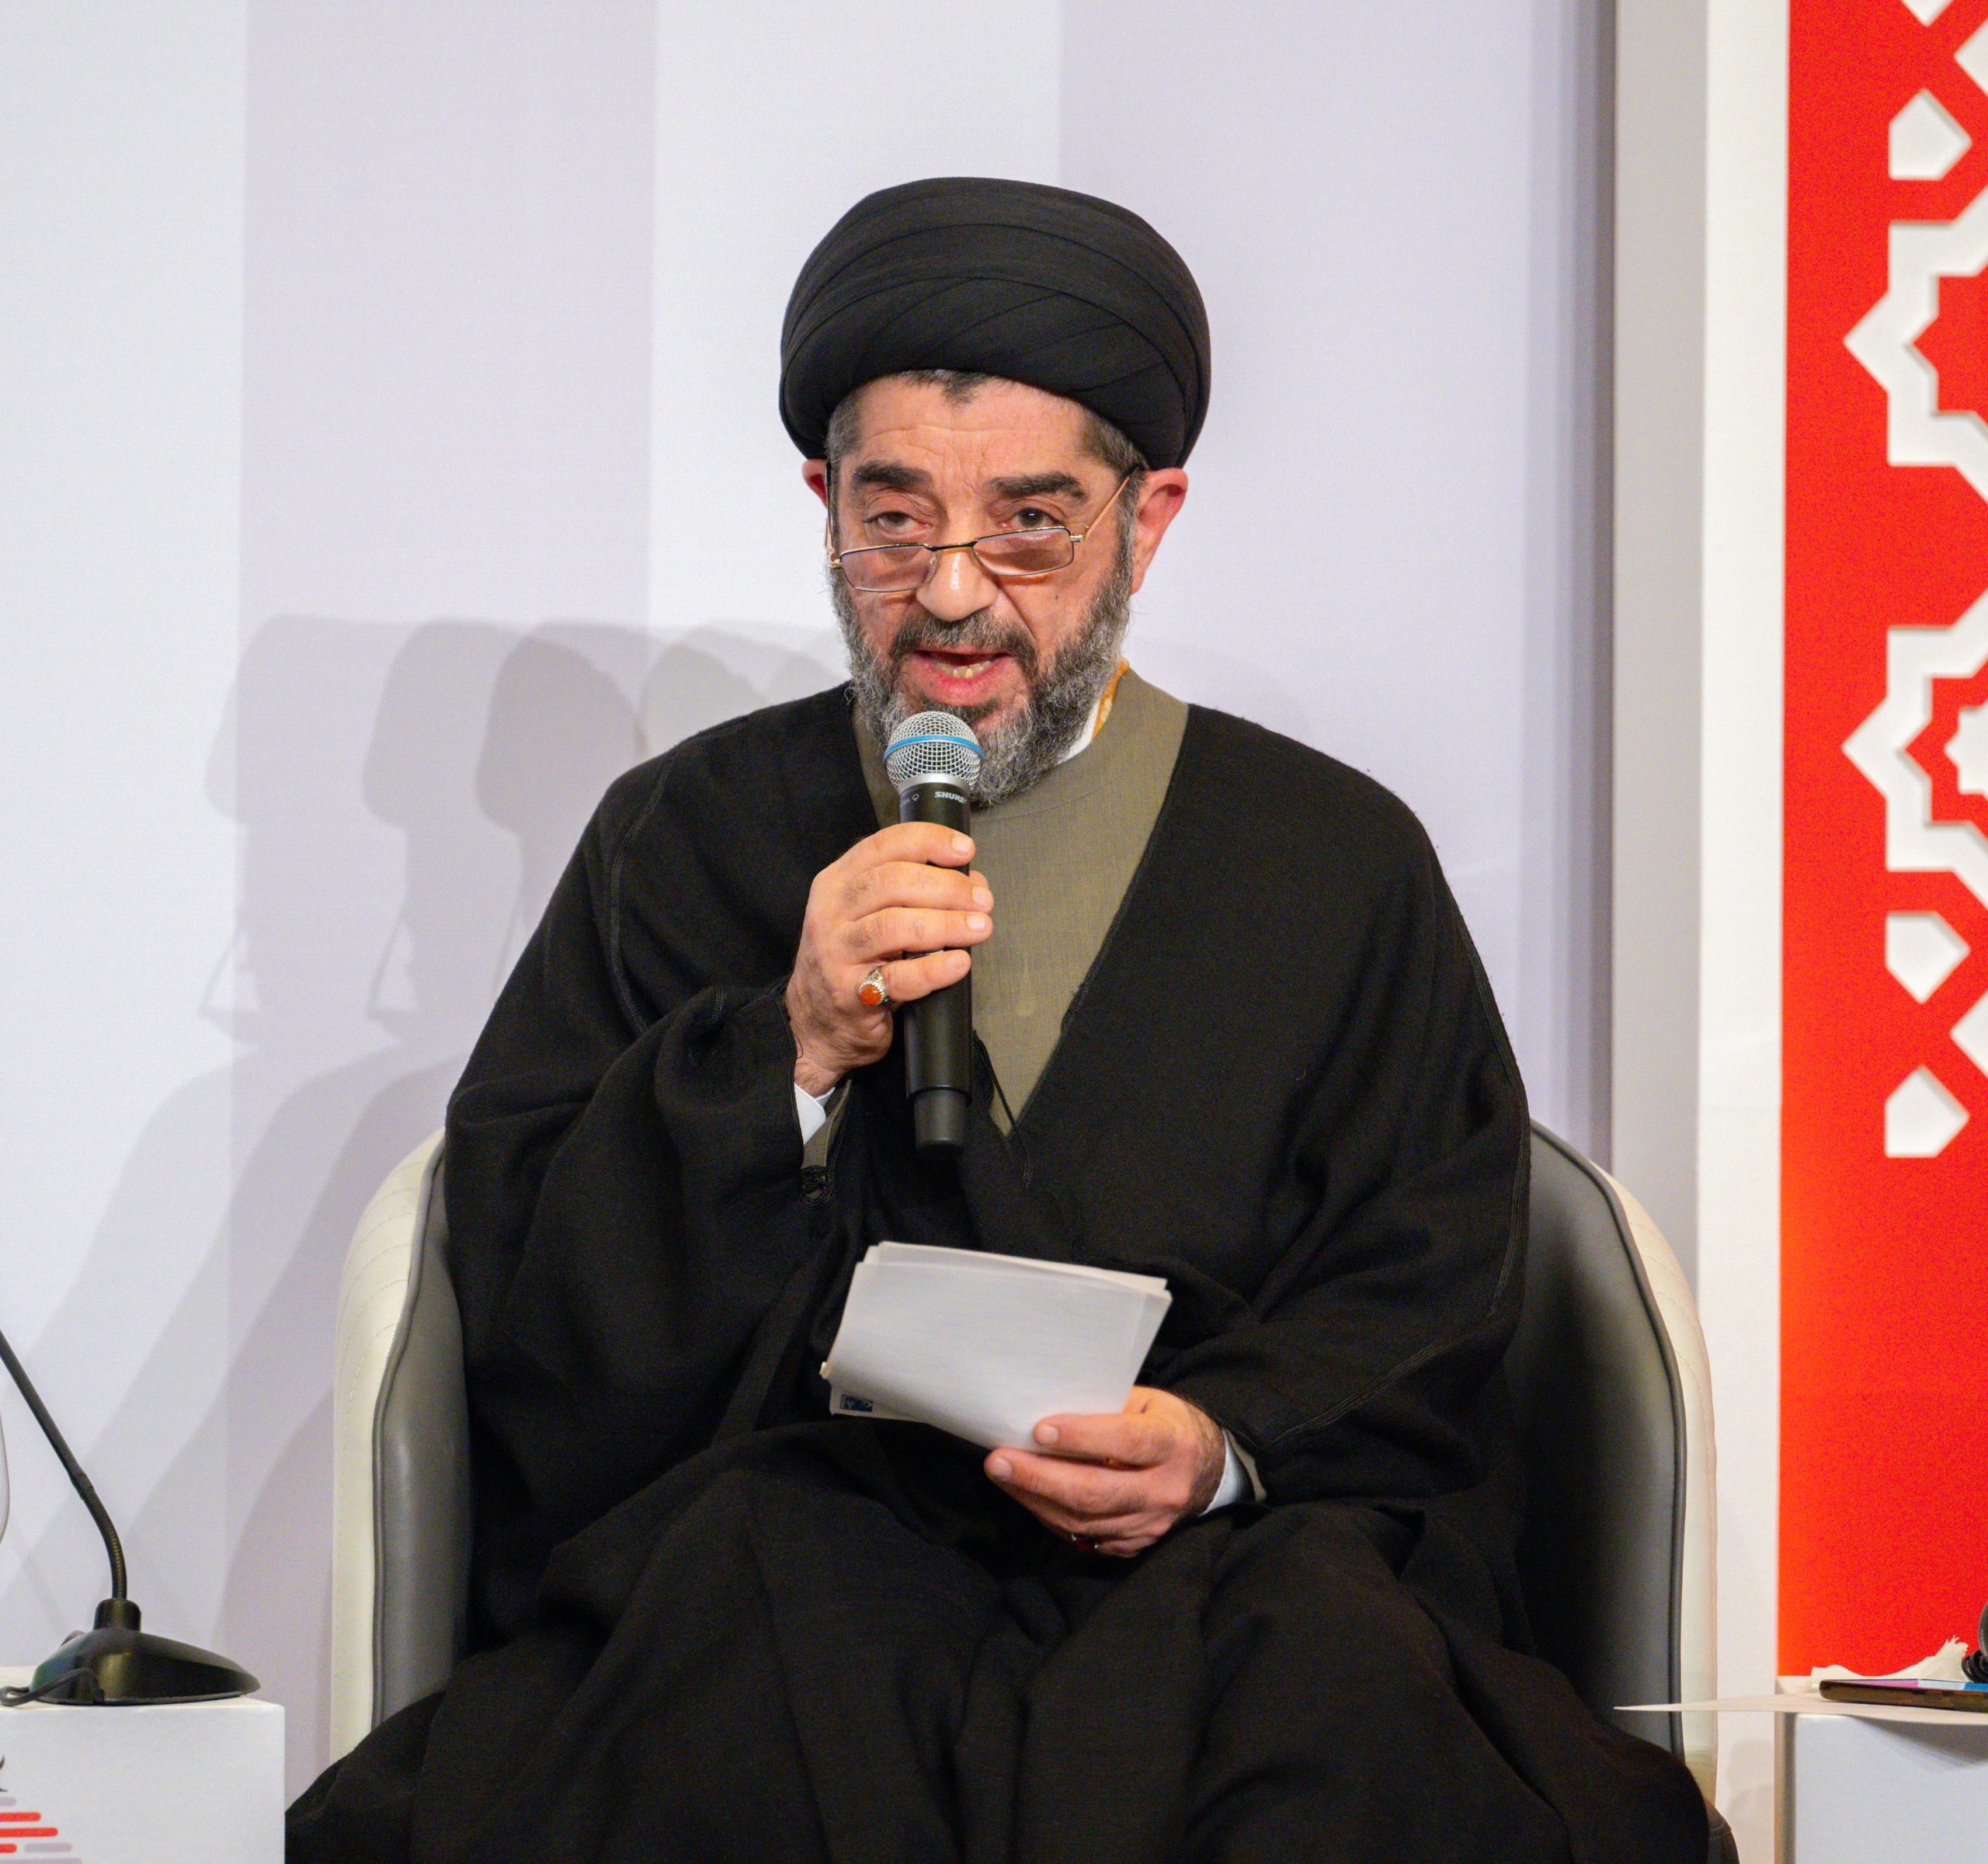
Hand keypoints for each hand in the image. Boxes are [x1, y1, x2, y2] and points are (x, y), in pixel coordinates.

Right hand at [785, 822, 993, 1095]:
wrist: (816, 1024)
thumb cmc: (852, 963)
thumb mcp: (867, 916)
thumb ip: (912, 894)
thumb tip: (972, 884)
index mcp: (837, 883)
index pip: (883, 846)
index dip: (929, 841)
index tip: (965, 850)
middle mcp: (832, 913)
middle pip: (891, 882)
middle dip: (945, 886)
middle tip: (981, 900)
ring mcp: (836, 953)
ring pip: (893, 926)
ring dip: (945, 924)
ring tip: (978, 928)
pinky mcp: (848, 993)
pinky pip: (897, 978)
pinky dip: (933, 969)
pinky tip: (958, 963)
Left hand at [983, 1387, 1226, 1557]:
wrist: (1206, 1470)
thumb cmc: (1165, 1424)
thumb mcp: (1146, 1402)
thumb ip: (1104, 1407)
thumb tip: (1045, 1406)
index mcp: (1172, 1444)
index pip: (1126, 1442)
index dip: (1081, 1437)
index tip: (1039, 1430)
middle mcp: (1164, 1489)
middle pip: (1096, 1491)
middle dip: (1040, 1477)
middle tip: (999, 1461)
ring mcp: (1150, 1523)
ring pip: (1084, 1519)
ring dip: (1036, 1498)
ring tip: (1002, 1475)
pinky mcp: (1134, 1544)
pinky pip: (1084, 1536)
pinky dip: (1050, 1516)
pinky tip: (1027, 1495)